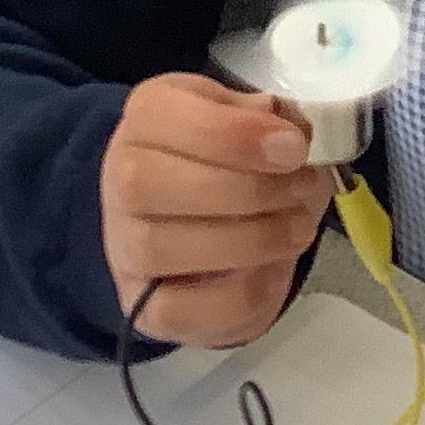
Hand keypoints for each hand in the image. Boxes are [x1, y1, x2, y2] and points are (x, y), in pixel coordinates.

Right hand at [99, 72, 337, 348]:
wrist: (202, 216)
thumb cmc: (231, 155)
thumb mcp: (248, 114)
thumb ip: (269, 115)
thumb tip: (292, 135)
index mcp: (146, 116)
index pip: (162, 116)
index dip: (234, 135)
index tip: (294, 147)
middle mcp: (119, 179)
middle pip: (148, 184)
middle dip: (247, 189)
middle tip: (304, 187)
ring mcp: (125, 249)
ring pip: (161, 248)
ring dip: (250, 240)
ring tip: (299, 225)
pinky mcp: (146, 307)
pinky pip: (183, 310)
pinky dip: (242, 291)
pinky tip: (275, 266)